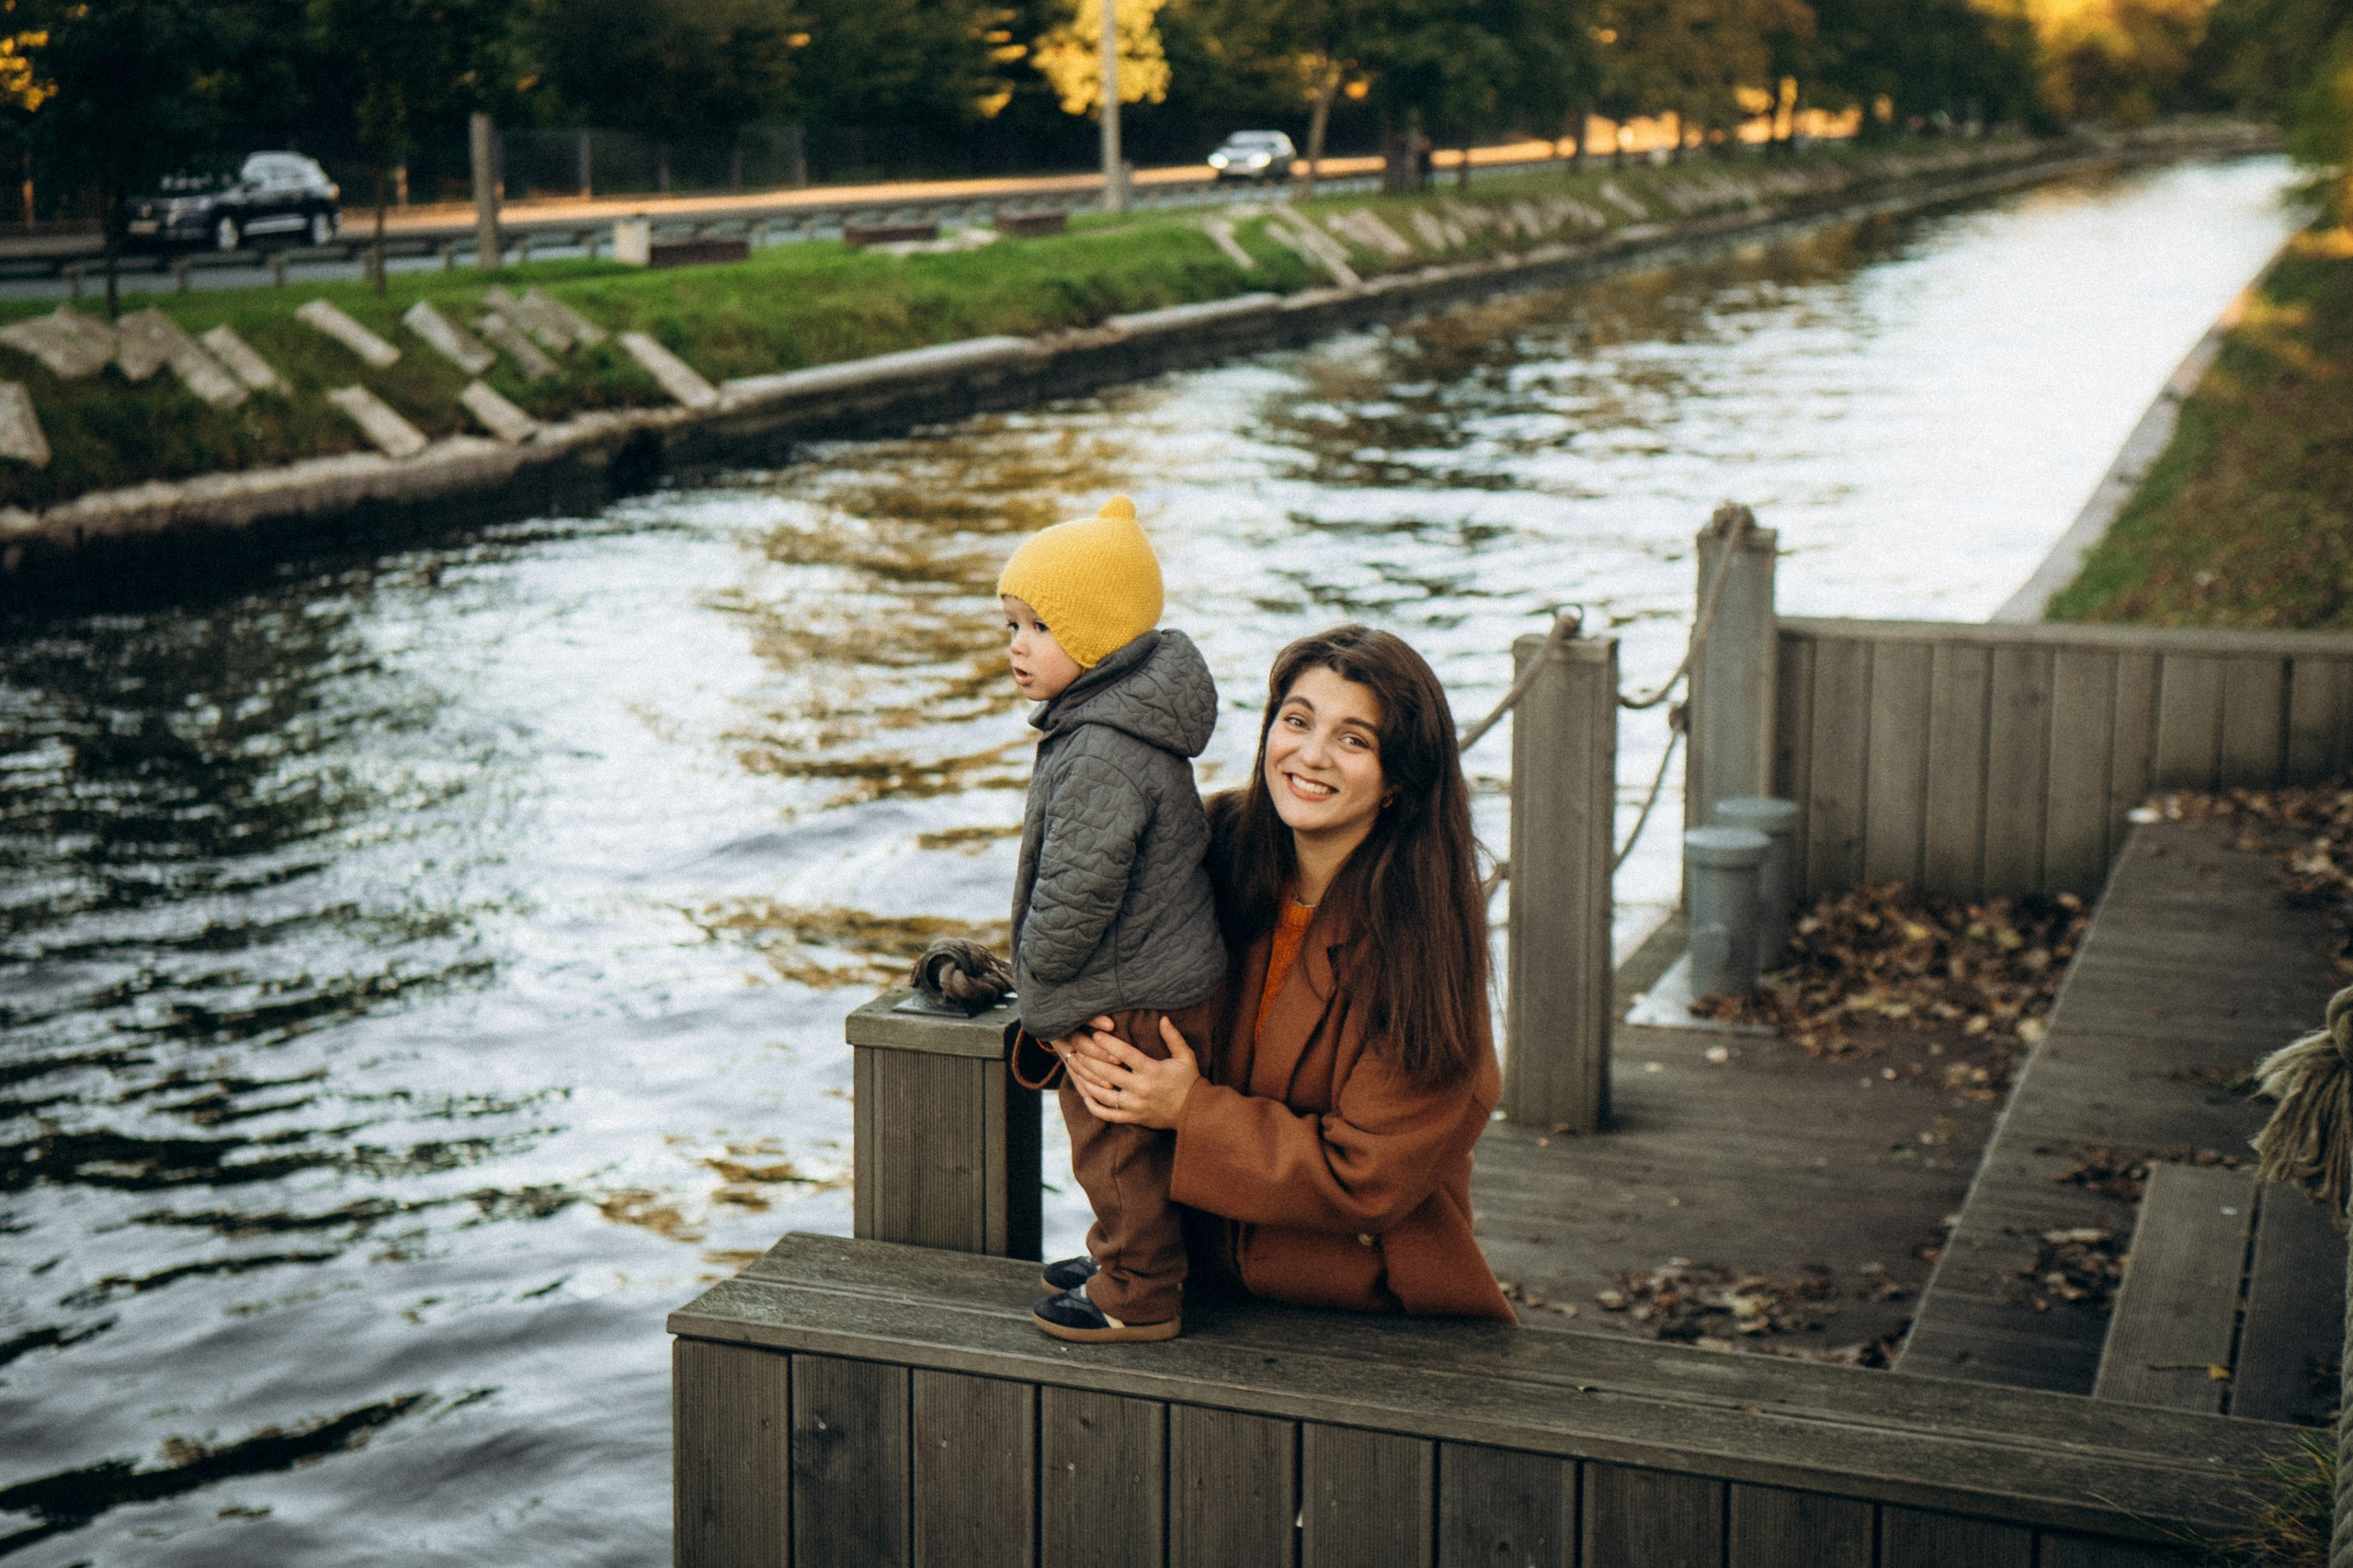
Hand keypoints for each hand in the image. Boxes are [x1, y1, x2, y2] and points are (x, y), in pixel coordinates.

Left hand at [1056, 1015, 1199, 1128]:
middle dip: (1091, 1060)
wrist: (1194, 1112)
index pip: (1124, 1054)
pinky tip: (1085, 1096)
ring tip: (1077, 1070)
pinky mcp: (1133, 1118)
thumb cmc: (1189, 1081)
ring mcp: (1135, 1106)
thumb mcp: (1185, 1057)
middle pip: (1108, 1073)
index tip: (1095, 1035)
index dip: (1108, 1043)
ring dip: (1087, 1082)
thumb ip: (1173, 1037)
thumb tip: (1163, 1018)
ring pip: (1103, 1095)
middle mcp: (1140, 1088)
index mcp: (1152, 1071)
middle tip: (1078, 1049)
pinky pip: (1108, 1115)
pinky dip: (1094, 1107)